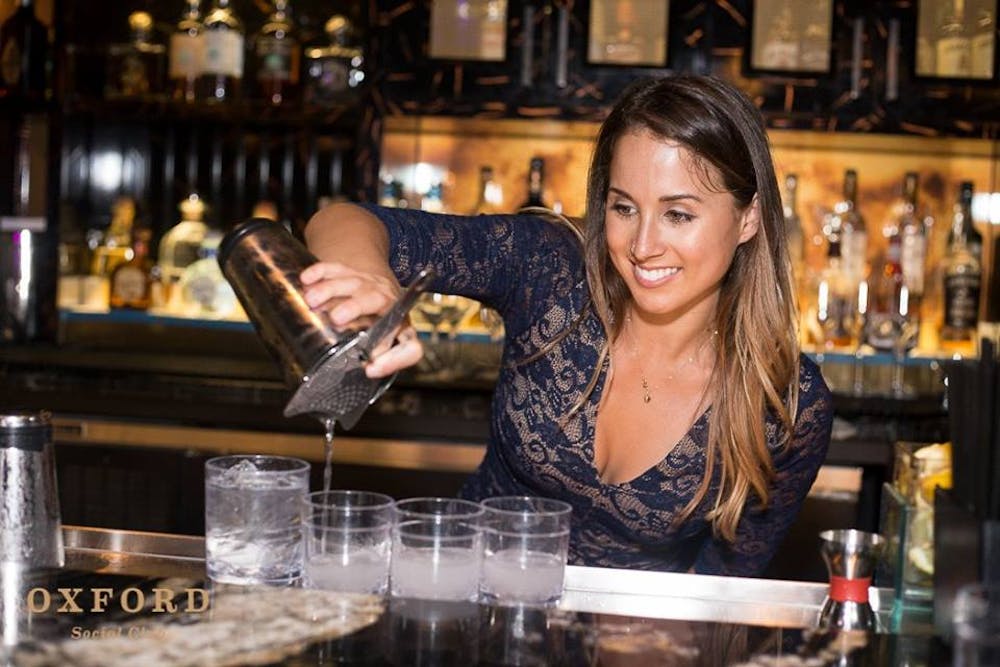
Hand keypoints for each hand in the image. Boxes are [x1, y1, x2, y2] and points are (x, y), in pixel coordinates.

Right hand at [300, 261, 423, 377]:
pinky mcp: (353, 273)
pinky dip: (321, 272)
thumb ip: (381, 357)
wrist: (384, 291)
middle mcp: (388, 303)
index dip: (394, 360)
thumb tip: (368, 367)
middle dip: (355, 307)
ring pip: (353, 282)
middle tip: (336, 318)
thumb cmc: (385, 326)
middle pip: (377, 299)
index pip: (409, 347)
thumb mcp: (388, 344)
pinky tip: (307, 279)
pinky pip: (337, 269)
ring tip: (312, 300)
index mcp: (402, 329)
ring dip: (331, 289)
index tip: (371, 369)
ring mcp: (370, 285)